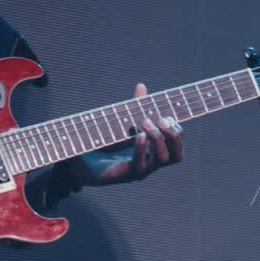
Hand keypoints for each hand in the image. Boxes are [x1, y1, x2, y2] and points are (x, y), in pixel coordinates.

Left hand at [65, 83, 184, 186]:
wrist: (82, 161)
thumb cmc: (104, 142)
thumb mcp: (122, 120)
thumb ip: (134, 106)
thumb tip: (141, 86)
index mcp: (153, 149)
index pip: (176, 143)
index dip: (177, 129)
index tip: (167, 115)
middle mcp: (151, 161)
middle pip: (178, 155)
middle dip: (173, 135)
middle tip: (162, 120)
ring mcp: (141, 170)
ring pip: (163, 160)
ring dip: (158, 138)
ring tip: (145, 122)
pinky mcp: (126, 175)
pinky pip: (141, 165)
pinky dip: (141, 148)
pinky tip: (138, 135)